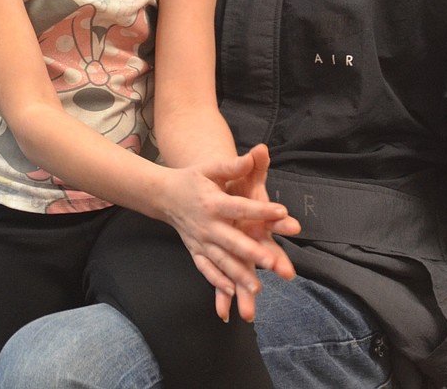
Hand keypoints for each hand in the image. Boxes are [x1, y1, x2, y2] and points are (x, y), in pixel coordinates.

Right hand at [160, 147, 299, 321]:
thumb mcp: (210, 168)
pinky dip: (217, 281)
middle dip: (251, 252)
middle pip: (231, 241)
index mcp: (213, 202)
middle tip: (272, 262)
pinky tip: (232, 292)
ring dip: (238, 274)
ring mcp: (200, 241)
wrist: (164, 195)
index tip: (282, 211)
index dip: (261, 209)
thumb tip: (254, 155)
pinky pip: (206, 269)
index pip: (240, 206)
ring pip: (221, 260)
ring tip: (257, 288)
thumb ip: (232, 165)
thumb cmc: (193, 179)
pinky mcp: (195, 252)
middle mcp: (206, 225)